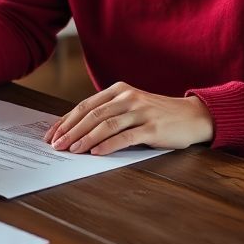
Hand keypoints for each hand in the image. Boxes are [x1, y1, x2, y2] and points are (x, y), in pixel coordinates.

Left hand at [43, 82, 213, 155]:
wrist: (192, 116)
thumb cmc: (156, 114)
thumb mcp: (130, 106)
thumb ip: (108, 113)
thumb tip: (76, 130)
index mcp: (118, 90)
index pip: (85, 106)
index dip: (66, 120)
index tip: (51, 133)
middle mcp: (128, 97)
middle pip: (92, 115)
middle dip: (70, 131)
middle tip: (56, 144)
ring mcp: (140, 112)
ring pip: (105, 125)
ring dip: (85, 139)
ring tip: (71, 150)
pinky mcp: (152, 128)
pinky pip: (125, 137)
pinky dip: (108, 145)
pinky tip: (96, 153)